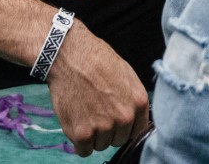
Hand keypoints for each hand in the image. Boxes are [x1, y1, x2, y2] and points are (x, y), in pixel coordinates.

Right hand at [47, 23, 149, 155]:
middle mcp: (124, 117)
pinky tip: (77, 124)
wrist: (70, 56)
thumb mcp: (127, 75)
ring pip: (101, 145)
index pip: (137, 130)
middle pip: (118, 139)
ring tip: (85, 113)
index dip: (125, 127)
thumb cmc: (97, 61)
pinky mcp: (82, 133)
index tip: (116, 122)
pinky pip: (84, 151)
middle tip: (96, 113)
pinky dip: (79, 142)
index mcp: (138, 102)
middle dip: (109, 131)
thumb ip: (133, 100)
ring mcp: (103, 126)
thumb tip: (135, 119)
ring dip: (93, 136)